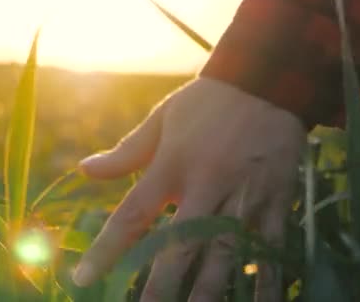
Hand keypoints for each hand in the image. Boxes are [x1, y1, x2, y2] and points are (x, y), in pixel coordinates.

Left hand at [72, 77, 305, 300]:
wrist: (266, 79)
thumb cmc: (205, 103)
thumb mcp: (160, 120)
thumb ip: (124, 153)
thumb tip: (83, 171)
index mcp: (171, 165)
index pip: (132, 216)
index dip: (106, 250)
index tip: (84, 279)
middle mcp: (205, 184)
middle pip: (178, 245)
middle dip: (160, 286)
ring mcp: (243, 195)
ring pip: (225, 254)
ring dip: (208, 291)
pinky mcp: (276, 200)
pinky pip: (270, 247)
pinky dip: (264, 280)